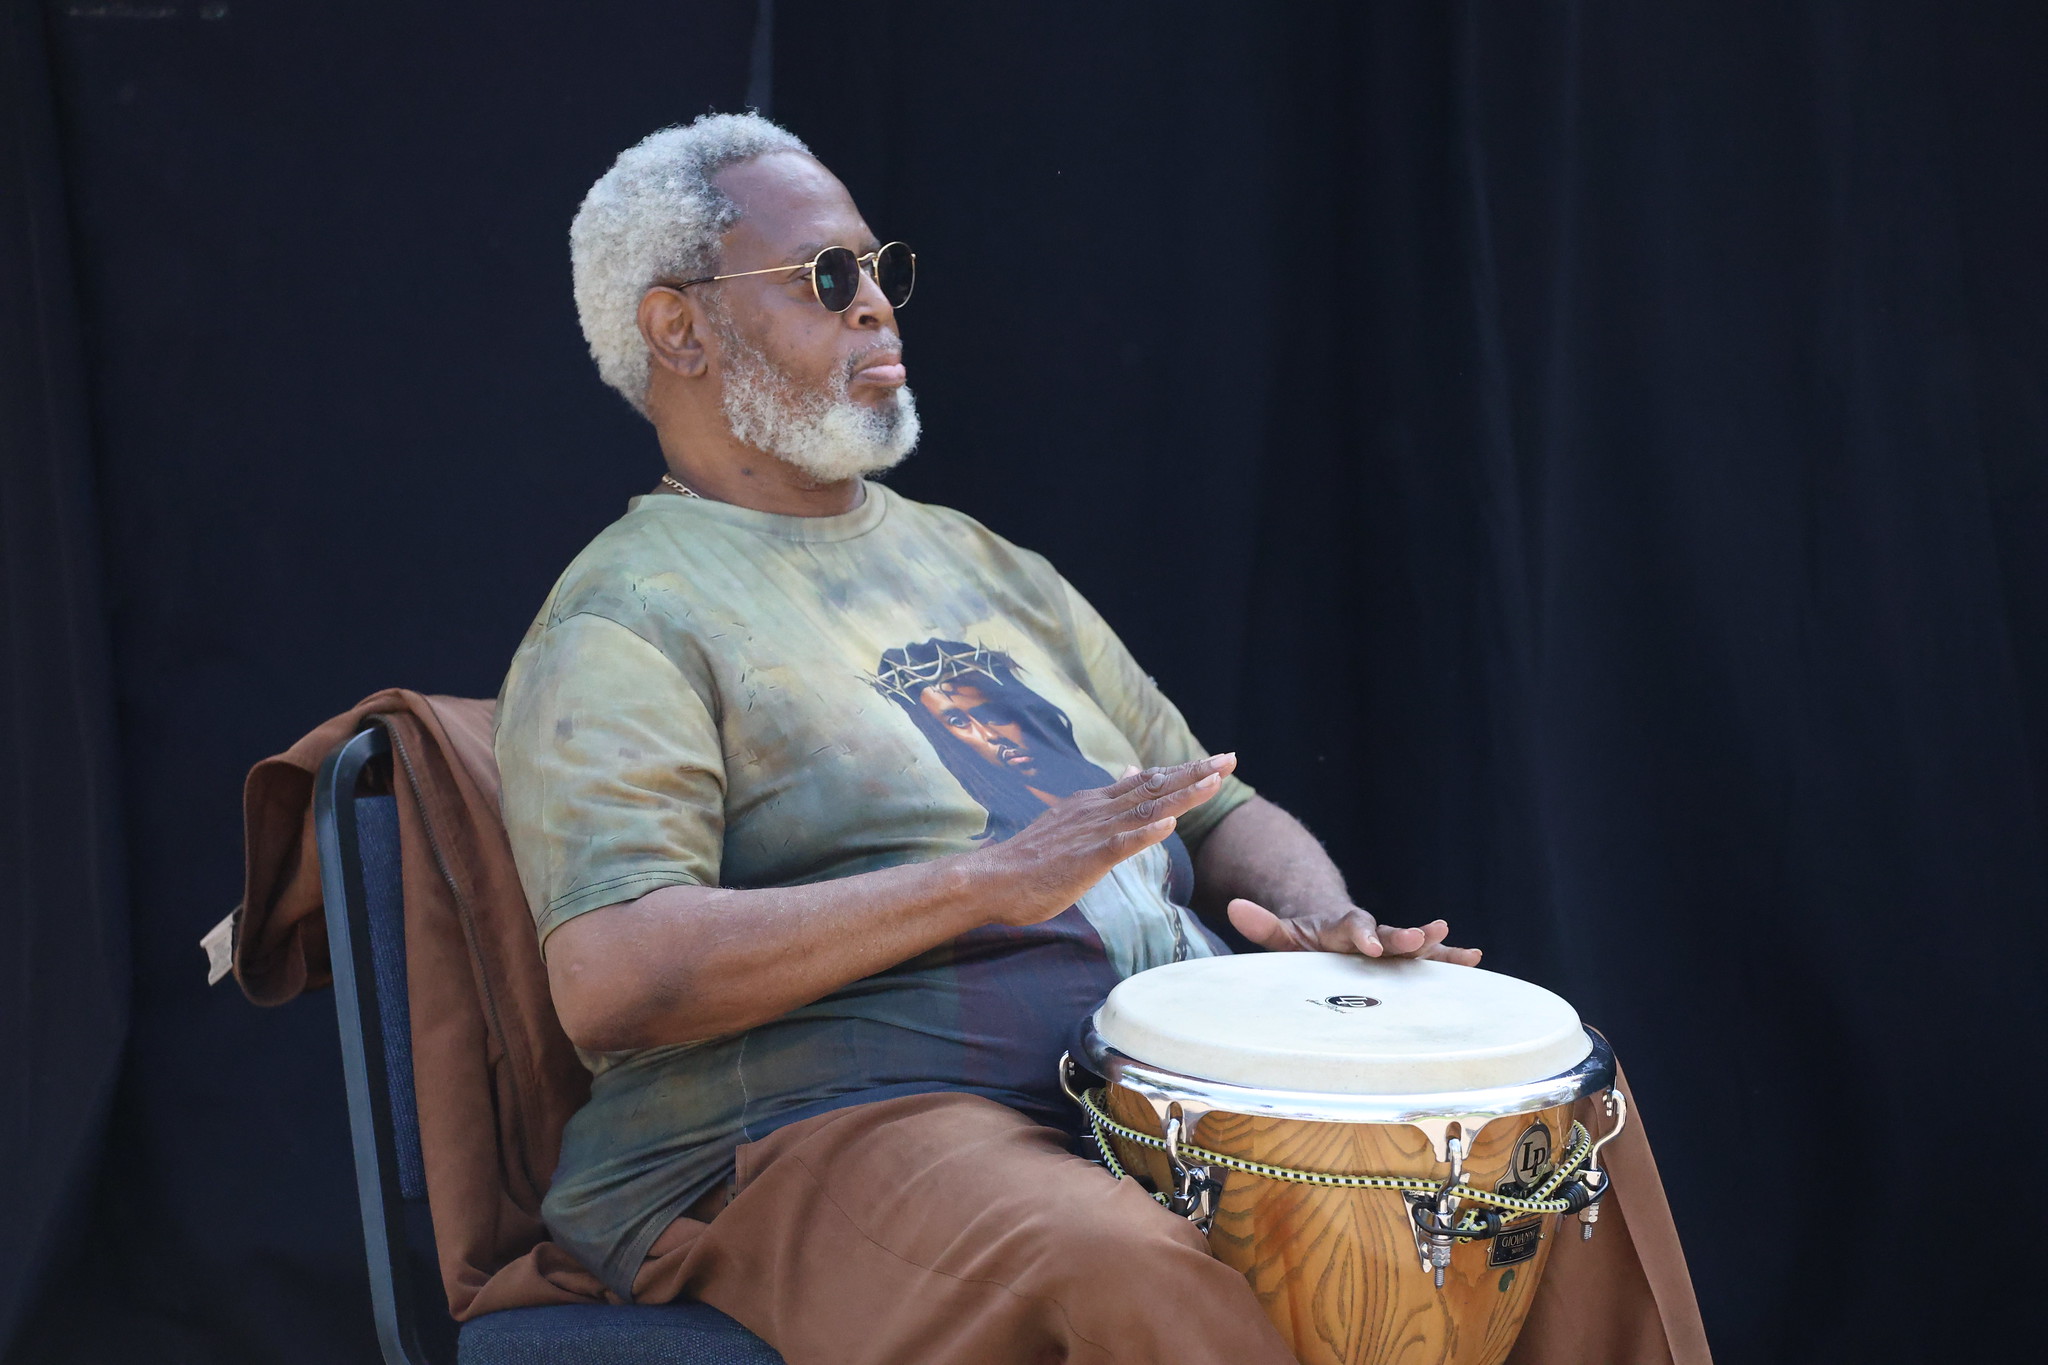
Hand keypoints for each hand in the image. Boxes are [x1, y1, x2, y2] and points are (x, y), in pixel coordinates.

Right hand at [979, 754, 1237, 926]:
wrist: (992, 879)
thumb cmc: (1031, 860)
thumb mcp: (1071, 822)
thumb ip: (1103, 804)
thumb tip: (1128, 774)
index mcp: (1094, 803)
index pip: (1147, 781)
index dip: (1183, 771)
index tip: (1215, 762)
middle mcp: (1097, 810)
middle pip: (1154, 787)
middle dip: (1195, 773)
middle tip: (1231, 759)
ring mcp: (1091, 832)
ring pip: (1145, 810)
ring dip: (1182, 796)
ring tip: (1214, 783)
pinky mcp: (1084, 858)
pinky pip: (1120, 844)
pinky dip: (1145, 834)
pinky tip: (1169, 827)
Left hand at [1226, 899, 1482, 965]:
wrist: (1332, 930)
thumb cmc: (1307, 940)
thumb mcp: (1282, 933)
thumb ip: (1262, 924)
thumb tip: (1232, 906)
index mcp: (1342, 927)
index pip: (1352, 926)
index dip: (1361, 934)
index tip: (1369, 944)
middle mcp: (1372, 933)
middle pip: (1390, 933)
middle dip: (1406, 936)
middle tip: (1422, 937)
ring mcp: (1391, 944)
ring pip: (1416, 946)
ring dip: (1437, 947)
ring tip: (1464, 948)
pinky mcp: (1404, 957)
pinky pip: (1432, 959)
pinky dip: (1452, 959)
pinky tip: (1476, 959)